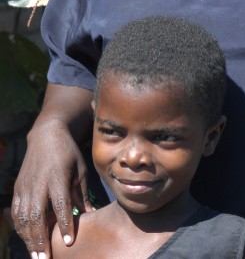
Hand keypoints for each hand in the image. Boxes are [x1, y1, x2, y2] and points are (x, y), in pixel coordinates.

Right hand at [12, 118, 92, 258]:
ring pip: (23, 217)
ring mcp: (26, 186)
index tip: (69, 241)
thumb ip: (81, 193)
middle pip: (37, 215)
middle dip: (41, 239)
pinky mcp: (18, 188)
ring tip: (37, 256)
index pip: (61, 204)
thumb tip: (91, 215)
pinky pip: (16, 212)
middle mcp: (39, 182)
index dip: (64, 224)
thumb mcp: (80, 169)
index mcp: (57, 176)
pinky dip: (20, 228)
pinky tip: (28, 240)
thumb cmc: (68, 153)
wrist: (46, 136)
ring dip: (29, 238)